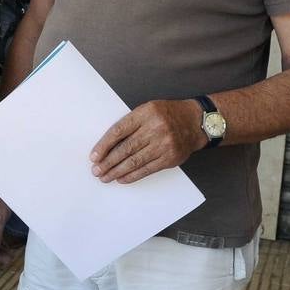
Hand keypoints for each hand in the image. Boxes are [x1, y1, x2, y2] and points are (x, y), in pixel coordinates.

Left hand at [90, 99, 206, 183]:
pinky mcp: (170, 158)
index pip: (119, 131)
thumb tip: (108, 145)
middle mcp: (154, 129)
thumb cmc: (167, 114)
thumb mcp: (147, 110)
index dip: (104, 145)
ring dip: (117, 171)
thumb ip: (131, 124)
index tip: (94, 156)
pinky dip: (132, 176)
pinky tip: (122, 179)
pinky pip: (147, 169)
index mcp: (145, 114)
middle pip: (125, 149)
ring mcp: (163, 144)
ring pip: (135, 161)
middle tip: (96, 171)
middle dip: (108, 162)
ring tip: (105, 177)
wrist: (196, 122)